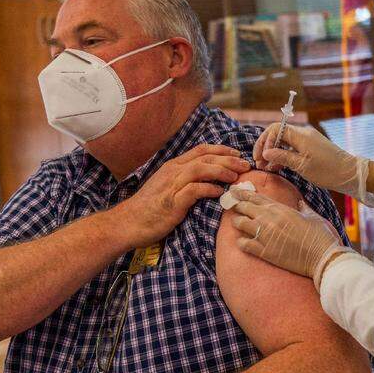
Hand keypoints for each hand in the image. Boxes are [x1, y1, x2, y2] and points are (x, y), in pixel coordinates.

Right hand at [114, 145, 250, 246]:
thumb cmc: (150, 208)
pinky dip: (208, 189)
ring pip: (200, 169)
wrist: (128, 223)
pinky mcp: (172, 201)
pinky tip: (220, 193)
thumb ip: (186, 181)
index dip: (221, 150)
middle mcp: (173, 171)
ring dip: (221, 170)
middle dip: (228, 158)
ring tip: (236, 176)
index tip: (237, 154)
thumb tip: (209, 181)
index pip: (201, 150)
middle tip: (245, 164)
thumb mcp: (169, 188)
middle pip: (205, 157)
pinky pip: (194, 190)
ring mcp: (172, 185)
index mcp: (173, 166)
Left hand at [229, 190, 349, 281]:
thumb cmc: (321, 236)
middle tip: (234, 206)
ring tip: (241, 225)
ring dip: (239, 223)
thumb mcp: (313, 216)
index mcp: (281, 209)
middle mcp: (269, 219)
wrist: (323, 258)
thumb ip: (303, 207)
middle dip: (238, 206)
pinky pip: (243, 244)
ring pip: (239, 224)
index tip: (234, 191)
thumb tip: (299, 203)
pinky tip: (245, 242)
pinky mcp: (264, 252)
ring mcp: (265, 236)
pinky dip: (242, 242)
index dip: (242, 193)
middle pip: (243, 207)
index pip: (255, 197)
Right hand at [254, 124, 368, 200]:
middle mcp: (303, 134)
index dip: (264, 141)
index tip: (260, 157)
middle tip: (259, 163)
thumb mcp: (302, 166)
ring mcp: (308, 140)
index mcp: (301, 135)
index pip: (275, 129)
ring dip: (274, 153)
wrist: (350, 173)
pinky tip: (277, 167)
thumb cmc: (327, 170)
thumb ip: (282, 157)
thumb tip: (266, 153)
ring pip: (284, 142)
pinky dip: (284, 156)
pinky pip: (292, 148)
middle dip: (266, 148)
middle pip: (278, 134)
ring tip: (266, 168)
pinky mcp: (311, 148)